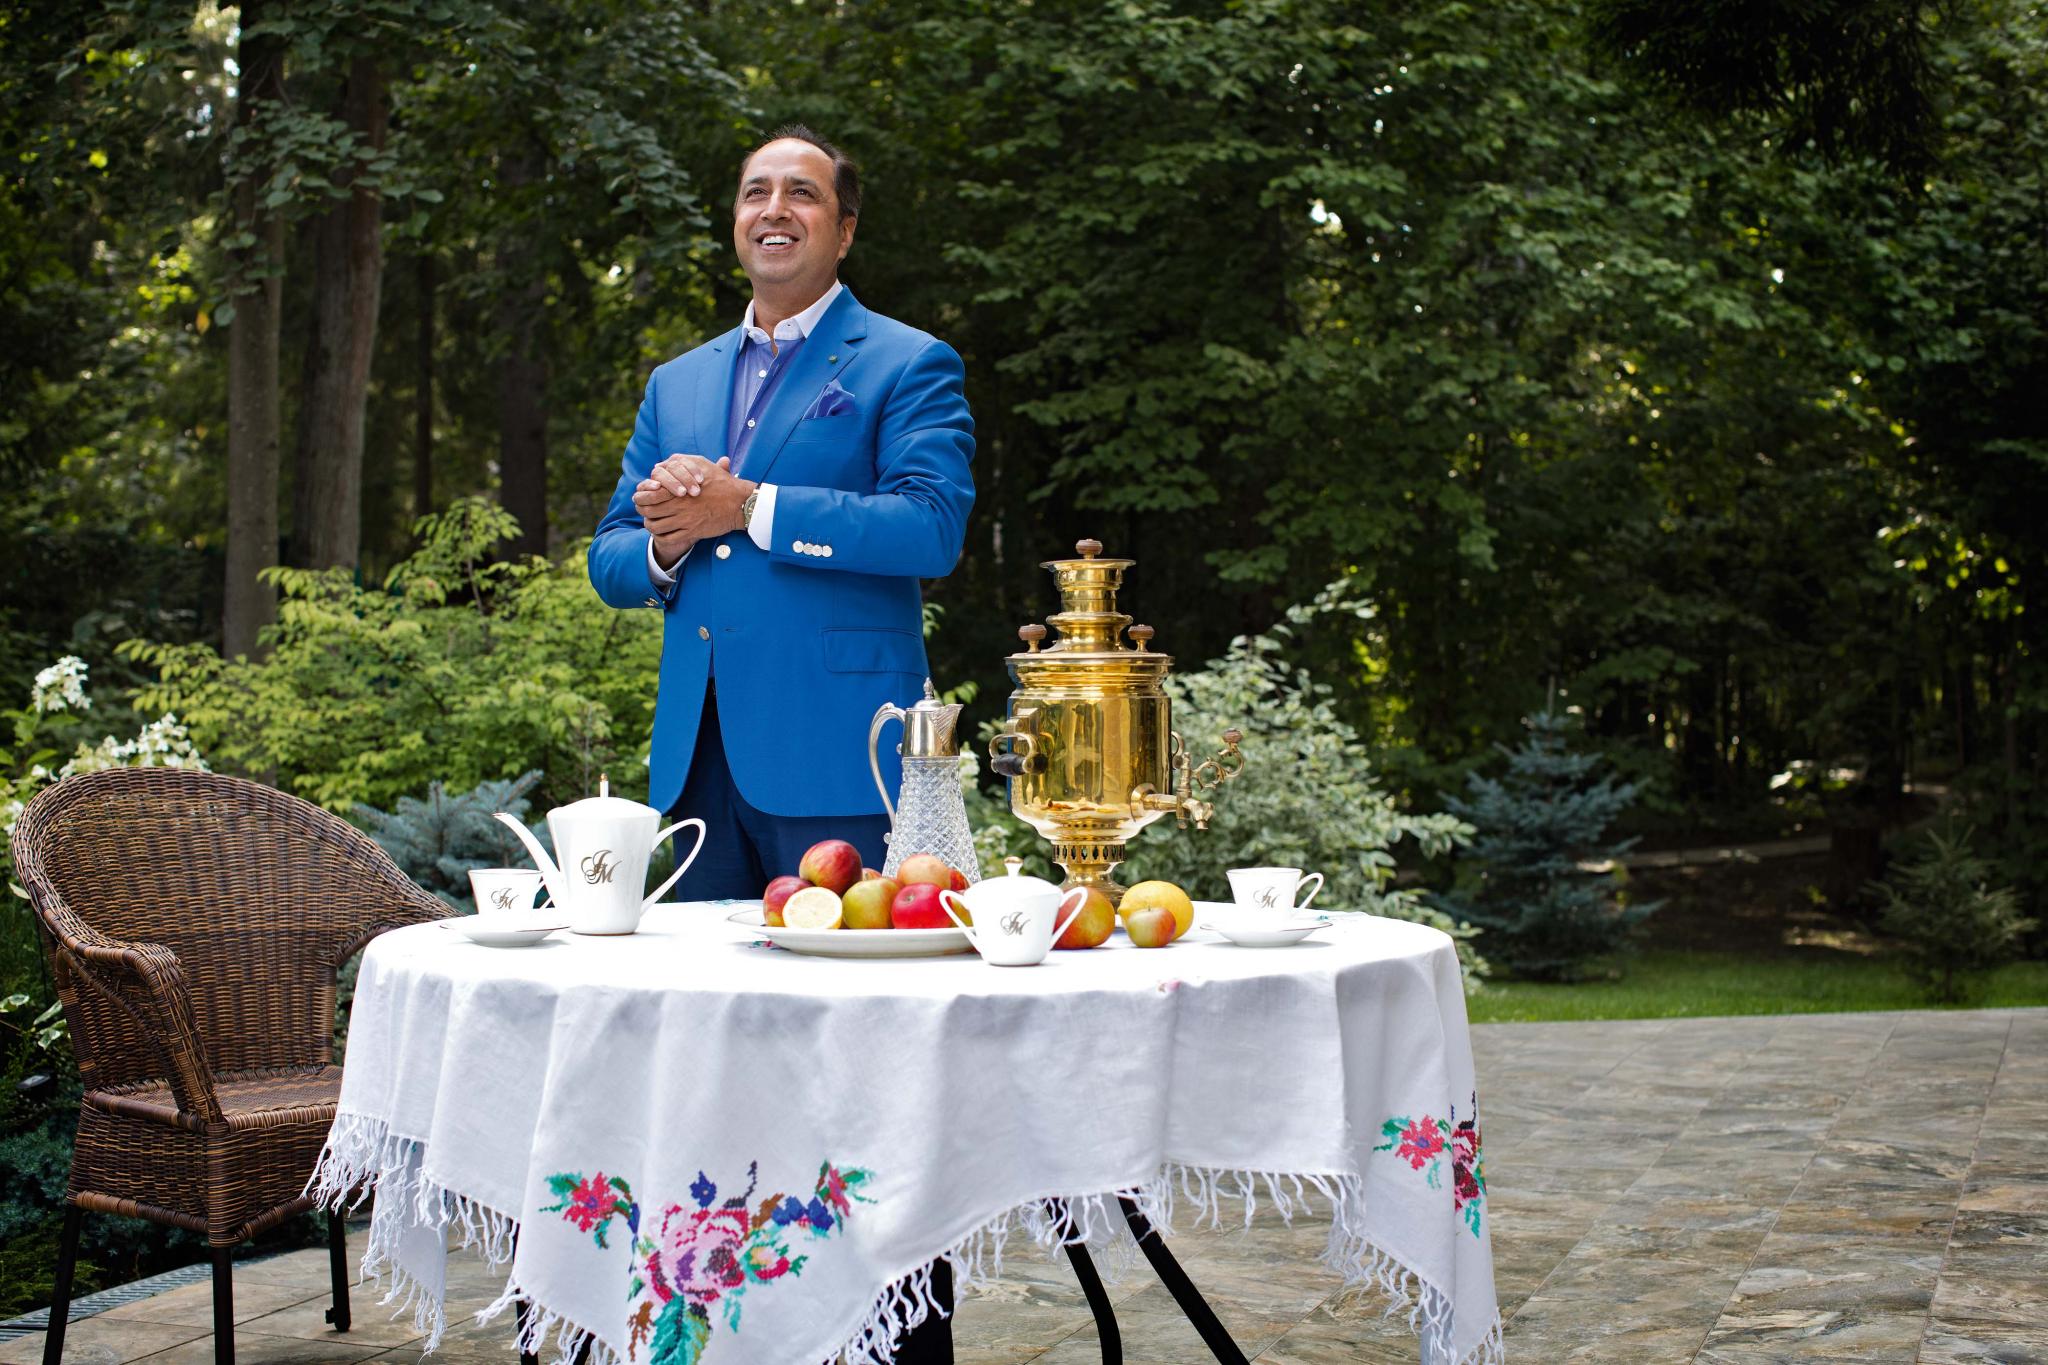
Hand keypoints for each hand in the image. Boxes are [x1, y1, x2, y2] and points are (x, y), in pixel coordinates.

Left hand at [633, 455, 753, 564]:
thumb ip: (682, 462)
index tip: (642, 498)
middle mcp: (678, 505)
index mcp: (678, 489)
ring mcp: (684, 520)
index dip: (641, 497)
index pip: (649, 495)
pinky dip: (661, 537)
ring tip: (652, 522)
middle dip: (642, 511)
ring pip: (655, 526)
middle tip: (644, 511)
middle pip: (648, 511)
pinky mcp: (692, 532)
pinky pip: (668, 538)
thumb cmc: (723, 483)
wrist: (740, 503)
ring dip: (650, 525)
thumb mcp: (703, 465)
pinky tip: (663, 533)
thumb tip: (663, 464)